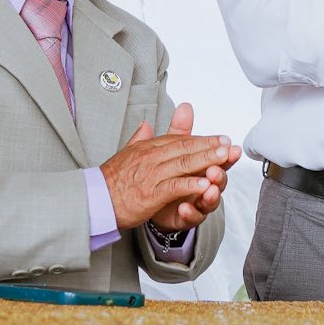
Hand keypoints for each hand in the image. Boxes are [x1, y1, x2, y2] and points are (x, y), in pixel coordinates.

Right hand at [101, 105, 237, 230]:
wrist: (95, 200)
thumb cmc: (111, 181)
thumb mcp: (126, 153)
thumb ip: (139, 139)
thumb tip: (146, 125)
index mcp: (147, 147)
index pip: (178, 140)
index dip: (201, 139)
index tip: (219, 139)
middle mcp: (150, 157)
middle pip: (185, 148)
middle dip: (209, 146)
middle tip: (229, 144)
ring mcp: (151, 175)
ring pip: (183, 164)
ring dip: (206, 160)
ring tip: (224, 157)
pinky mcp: (150, 194)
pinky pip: (174, 187)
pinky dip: (191, 184)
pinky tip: (205, 184)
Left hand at [142, 104, 239, 234]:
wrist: (149, 200)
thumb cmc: (168, 173)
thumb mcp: (172, 150)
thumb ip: (180, 131)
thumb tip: (185, 107)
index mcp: (203, 166)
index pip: (218, 158)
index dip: (224, 153)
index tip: (228, 147)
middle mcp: (204, 184)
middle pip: (218, 179)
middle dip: (219, 174)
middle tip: (216, 170)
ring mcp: (197, 201)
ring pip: (210, 200)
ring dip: (211, 195)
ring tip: (209, 190)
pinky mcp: (186, 217)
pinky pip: (192, 217)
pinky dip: (190, 212)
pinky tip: (185, 207)